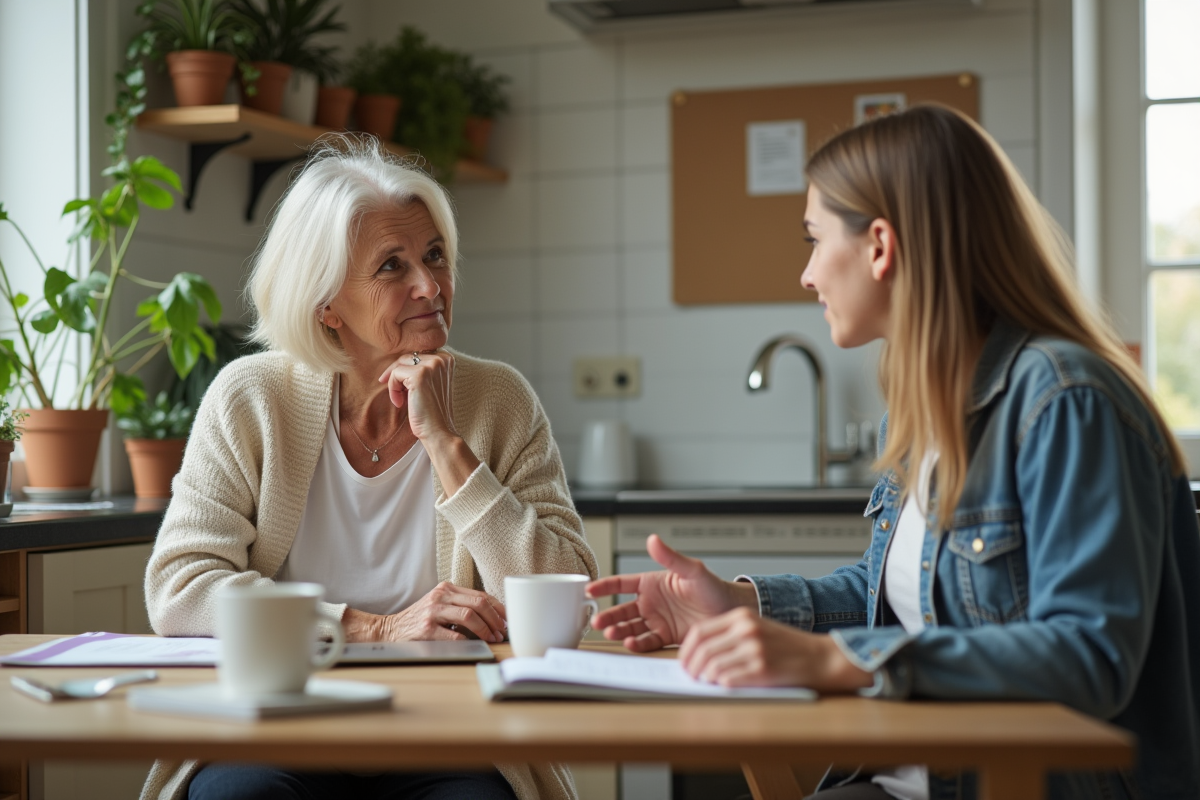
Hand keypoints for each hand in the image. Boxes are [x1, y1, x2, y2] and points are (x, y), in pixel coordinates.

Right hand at [344, 581, 506, 642]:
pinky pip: (454, 635)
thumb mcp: (440, 605)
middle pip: (478, 603)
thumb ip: (461, 605)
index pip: (480, 594)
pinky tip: (474, 644)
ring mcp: (433, 612)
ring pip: (469, 616)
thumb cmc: (420, 619)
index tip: (507, 619)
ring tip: (492, 638)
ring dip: (486, 629)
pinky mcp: (427, 629)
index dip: (498, 608)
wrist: (390, 630)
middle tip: (502, 631)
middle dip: (495, 618)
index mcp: (447, 589)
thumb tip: (493, 618)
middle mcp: (440, 596)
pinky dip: (468, 640)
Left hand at [377, 350, 457, 444]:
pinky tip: (399, 403)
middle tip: (396, 393)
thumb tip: (398, 360)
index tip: (400, 384)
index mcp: (447, 358)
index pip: (417, 353)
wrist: (438, 431)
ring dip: (394, 383)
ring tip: (400, 399)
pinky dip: (392, 389)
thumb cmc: (432, 410)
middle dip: (397, 374)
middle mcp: (442, 358)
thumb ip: (422, 368)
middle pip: (407, 356)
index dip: (405, 368)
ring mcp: (432, 365)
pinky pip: (395, 374)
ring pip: (400, 364)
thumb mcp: (431, 383)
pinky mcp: (419, 375)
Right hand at [586, 534, 757, 651]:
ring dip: (618, 630)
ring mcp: (657, 620)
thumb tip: (652, 539)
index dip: (604, 587)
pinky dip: (637, 643)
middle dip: (608, 615)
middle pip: (621, 609)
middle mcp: (651, 602)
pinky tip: (631, 643)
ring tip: (610, 633)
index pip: (621, 584)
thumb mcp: (692, 570)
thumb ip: (670, 557)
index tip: (589, 590)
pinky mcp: (666, 636)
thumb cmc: (713, 587)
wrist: (730, 611)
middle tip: (597, 621)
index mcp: (652, 583)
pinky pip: (647, 640)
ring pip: (630, 626)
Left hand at [678, 607, 873, 690]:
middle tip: (692, 678)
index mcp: (741, 616)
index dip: (686, 651)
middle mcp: (745, 629)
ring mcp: (754, 649)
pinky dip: (720, 686)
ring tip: (708, 684)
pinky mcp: (762, 669)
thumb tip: (698, 655)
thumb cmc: (787, 647)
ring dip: (706, 679)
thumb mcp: (757, 628)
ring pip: (712, 667)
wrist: (820, 657)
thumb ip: (730, 635)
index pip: (699, 632)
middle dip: (692, 668)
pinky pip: (727, 680)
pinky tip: (724, 687)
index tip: (685, 663)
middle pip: (702, 651)